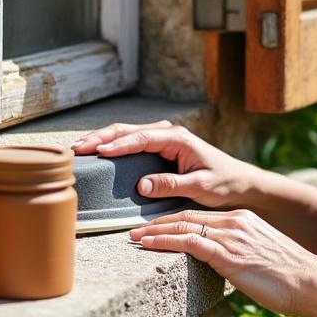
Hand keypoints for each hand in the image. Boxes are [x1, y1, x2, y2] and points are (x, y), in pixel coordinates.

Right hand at [72, 120, 261, 208]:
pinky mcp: (160, 148)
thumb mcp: (200, 186)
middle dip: (101, 137)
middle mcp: (169, 133)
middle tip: (78, 148)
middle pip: (128, 130)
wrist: (238, 181)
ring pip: (127, 133)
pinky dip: (113, 145)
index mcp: (178, 138)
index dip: (119, 145)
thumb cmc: (223, 182)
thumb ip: (171, 184)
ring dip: (103, 139)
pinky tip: (98, 151)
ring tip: (80, 148)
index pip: (142, 138)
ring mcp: (163, 139)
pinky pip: (132, 142)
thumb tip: (142, 185)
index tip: (99, 151)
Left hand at [129, 208, 316, 316]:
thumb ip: (237, 253)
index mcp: (242, 220)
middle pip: (186, 215)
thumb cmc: (289, 277)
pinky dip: (164, 242)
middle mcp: (235, 222)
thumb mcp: (259, 256)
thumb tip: (218, 264)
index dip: (173, 220)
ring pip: (183, 226)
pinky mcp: (229, 254)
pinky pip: (189, 242)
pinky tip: (147, 245)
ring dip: (153, 231)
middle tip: (133, 228)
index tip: (153, 226)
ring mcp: (231, 236)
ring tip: (132, 237)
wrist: (312, 282)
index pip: (199, 215)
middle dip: (157, 222)